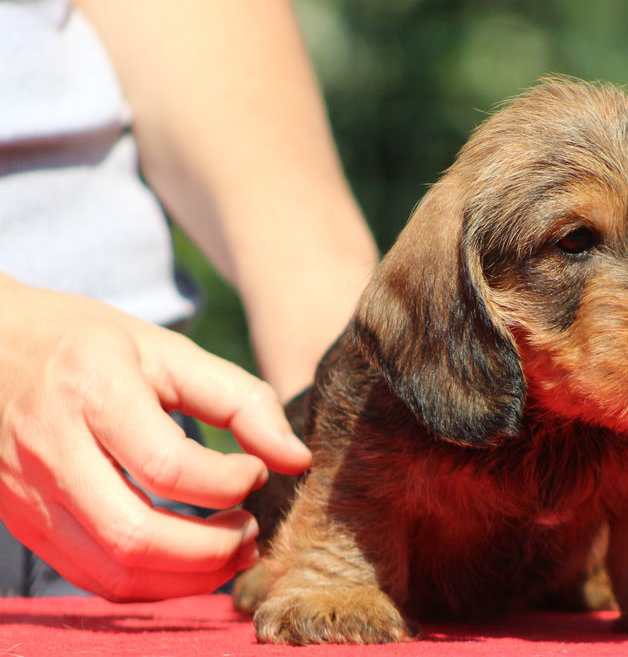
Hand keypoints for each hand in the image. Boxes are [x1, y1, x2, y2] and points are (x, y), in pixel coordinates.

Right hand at [0, 277, 310, 600]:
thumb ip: (240, 400)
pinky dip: (152, 585)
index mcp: (93, 389)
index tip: (256, 472)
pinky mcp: (27, 523)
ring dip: (188, 578)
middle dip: (213, 549)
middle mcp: (52, 447)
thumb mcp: (168, 351)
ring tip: (233, 550)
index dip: (228, 482)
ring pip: (114, 571)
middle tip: (252, 530)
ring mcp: (31, 494)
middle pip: (136, 535)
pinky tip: (189, 562)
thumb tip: (298, 459)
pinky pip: (92, 578)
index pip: (167, 466)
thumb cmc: (91, 345)